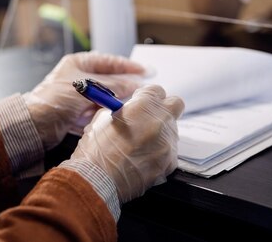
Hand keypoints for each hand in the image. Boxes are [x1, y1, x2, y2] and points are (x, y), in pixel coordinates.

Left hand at [25, 52, 144, 149]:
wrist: (33, 125)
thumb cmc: (55, 100)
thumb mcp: (88, 88)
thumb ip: (114, 85)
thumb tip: (135, 83)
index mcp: (79, 64)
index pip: (109, 61)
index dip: (128, 66)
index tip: (145, 70)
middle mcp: (80, 78)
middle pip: (110, 80)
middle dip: (125, 86)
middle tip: (143, 89)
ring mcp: (79, 96)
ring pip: (106, 97)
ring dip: (116, 101)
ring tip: (132, 104)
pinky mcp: (78, 113)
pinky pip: (99, 111)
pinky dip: (107, 113)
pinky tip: (116, 114)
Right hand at [71, 85, 183, 203]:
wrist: (97, 182)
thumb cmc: (96, 150)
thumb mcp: (102, 119)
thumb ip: (121, 111)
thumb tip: (127, 111)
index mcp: (144, 105)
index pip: (157, 90)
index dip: (147, 96)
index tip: (141, 102)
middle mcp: (161, 121)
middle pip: (175, 104)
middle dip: (165, 108)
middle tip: (150, 117)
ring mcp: (168, 142)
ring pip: (172, 130)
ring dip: (160, 133)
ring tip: (140, 145)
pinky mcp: (170, 162)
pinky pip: (169, 152)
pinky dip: (159, 154)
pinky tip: (142, 160)